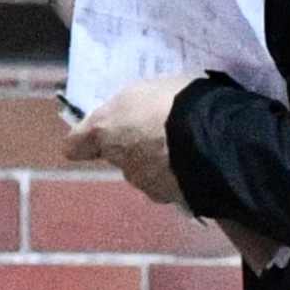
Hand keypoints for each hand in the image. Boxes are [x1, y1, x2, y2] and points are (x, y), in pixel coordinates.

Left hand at [68, 74, 190, 209]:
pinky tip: (198, 164)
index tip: (96, 135)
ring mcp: (146, 184)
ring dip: (158, 163)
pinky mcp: (173, 198)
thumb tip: (128, 120)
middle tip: (159, 131)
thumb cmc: (174, 100)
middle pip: (117, 157)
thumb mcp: (144, 90)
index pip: (74, 146)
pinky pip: (171, 185)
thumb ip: (129, 109)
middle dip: (133, 147)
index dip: (84, 141)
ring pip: (145, 173)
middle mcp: (120, 162)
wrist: (214, 135)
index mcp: (105, 130)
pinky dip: (180, 177)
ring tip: (185, 147)